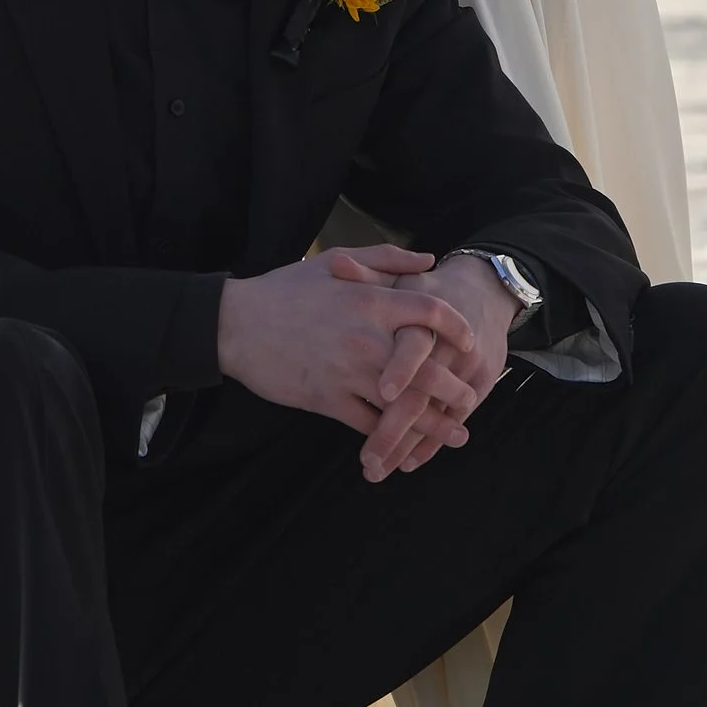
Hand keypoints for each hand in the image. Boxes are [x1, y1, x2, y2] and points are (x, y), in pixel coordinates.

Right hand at [215, 247, 487, 481]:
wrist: (235, 324)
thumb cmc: (285, 290)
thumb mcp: (336, 262)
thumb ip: (386, 259)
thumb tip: (430, 260)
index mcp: (371, 300)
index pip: (432, 313)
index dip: (459, 330)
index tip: (471, 344)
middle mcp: (366, 337)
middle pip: (429, 368)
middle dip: (457, 389)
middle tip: (470, 398)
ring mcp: (348, 372)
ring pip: (404, 406)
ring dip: (435, 424)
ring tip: (457, 433)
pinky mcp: (328, 400)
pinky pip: (370, 426)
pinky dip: (392, 439)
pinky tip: (407, 447)